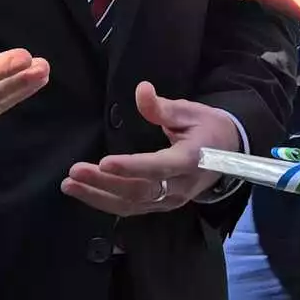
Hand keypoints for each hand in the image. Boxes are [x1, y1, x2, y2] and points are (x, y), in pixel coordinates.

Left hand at [61, 81, 239, 215]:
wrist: (230, 154)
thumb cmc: (208, 128)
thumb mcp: (191, 112)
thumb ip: (164, 107)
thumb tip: (141, 90)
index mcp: (191, 159)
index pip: (159, 167)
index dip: (132, 167)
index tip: (104, 162)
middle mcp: (180, 186)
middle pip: (140, 190)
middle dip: (105, 183)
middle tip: (74, 172)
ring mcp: (170, 200)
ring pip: (132, 204)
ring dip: (98, 196)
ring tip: (69, 184)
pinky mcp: (161, 205)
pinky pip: (131, 208)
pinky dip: (105, 202)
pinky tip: (83, 192)